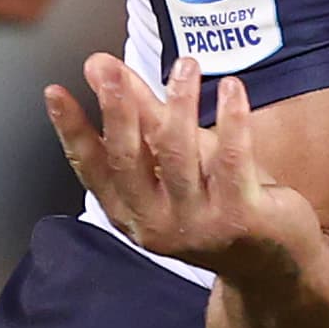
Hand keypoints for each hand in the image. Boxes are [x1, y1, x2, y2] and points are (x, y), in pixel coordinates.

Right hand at [47, 55, 323, 282]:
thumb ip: (139, 114)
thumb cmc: (216, 201)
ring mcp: (197, 223)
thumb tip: (99, 65)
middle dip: (115, 109)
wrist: (273, 263)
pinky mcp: (239, 217)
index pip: (92, 168)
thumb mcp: (173, 161)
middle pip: (128, 159)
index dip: (72, 130)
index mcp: (130, 211)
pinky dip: (232, 119)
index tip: (55, 91)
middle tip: (107, 67)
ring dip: (179, 102)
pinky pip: (233, 159)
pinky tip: (232, 88)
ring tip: (185, 64)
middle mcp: (155, 222)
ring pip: (179, 153)